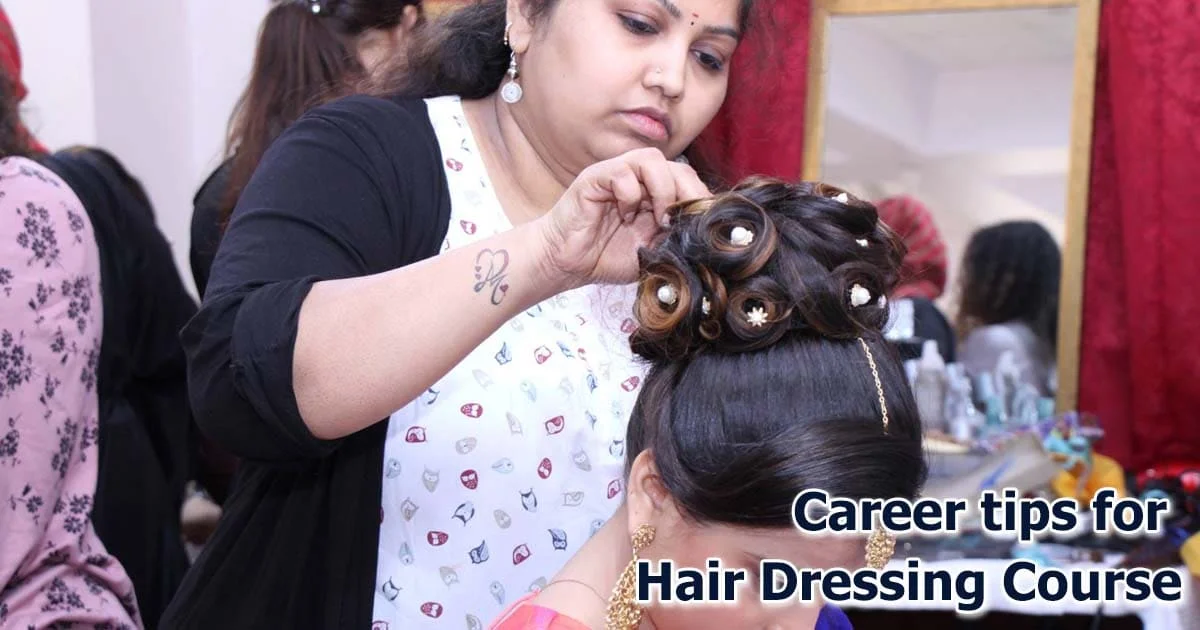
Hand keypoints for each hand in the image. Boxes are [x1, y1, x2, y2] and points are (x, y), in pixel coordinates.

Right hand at [536, 148, 710, 287]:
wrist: (567, 265)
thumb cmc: (605, 258)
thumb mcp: (652, 251)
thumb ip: (674, 237)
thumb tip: (702, 232)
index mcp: (653, 193)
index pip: (687, 180)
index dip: (700, 197)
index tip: (705, 223)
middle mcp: (637, 178)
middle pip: (676, 166)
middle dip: (688, 193)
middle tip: (685, 220)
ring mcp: (615, 175)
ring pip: (651, 159)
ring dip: (662, 190)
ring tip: (658, 217)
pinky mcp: (594, 179)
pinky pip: (622, 172)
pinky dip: (630, 195)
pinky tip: (624, 216)